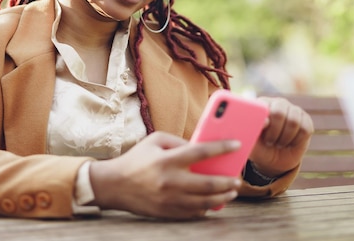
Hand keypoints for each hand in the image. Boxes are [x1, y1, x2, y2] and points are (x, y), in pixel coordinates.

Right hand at [88, 131, 241, 218]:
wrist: (114, 185)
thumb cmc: (138, 159)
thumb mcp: (156, 140)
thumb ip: (179, 141)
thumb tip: (203, 147)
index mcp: (167, 159)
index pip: (201, 152)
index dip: (222, 148)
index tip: (238, 145)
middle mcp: (170, 181)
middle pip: (208, 183)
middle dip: (227, 182)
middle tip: (238, 180)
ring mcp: (169, 199)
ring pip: (204, 202)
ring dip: (222, 198)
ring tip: (232, 192)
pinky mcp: (167, 212)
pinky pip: (193, 213)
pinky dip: (206, 208)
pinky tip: (214, 202)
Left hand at [248, 96, 313, 177]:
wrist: (275, 160)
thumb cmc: (260, 148)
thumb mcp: (252, 142)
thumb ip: (253, 130)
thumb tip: (265, 121)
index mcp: (262, 104)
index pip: (264, 107)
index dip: (264, 122)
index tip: (263, 135)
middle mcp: (278, 103)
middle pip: (279, 113)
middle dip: (274, 132)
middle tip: (269, 142)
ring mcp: (293, 110)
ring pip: (293, 121)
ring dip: (285, 138)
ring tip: (279, 143)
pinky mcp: (306, 119)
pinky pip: (305, 129)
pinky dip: (297, 141)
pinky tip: (290, 142)